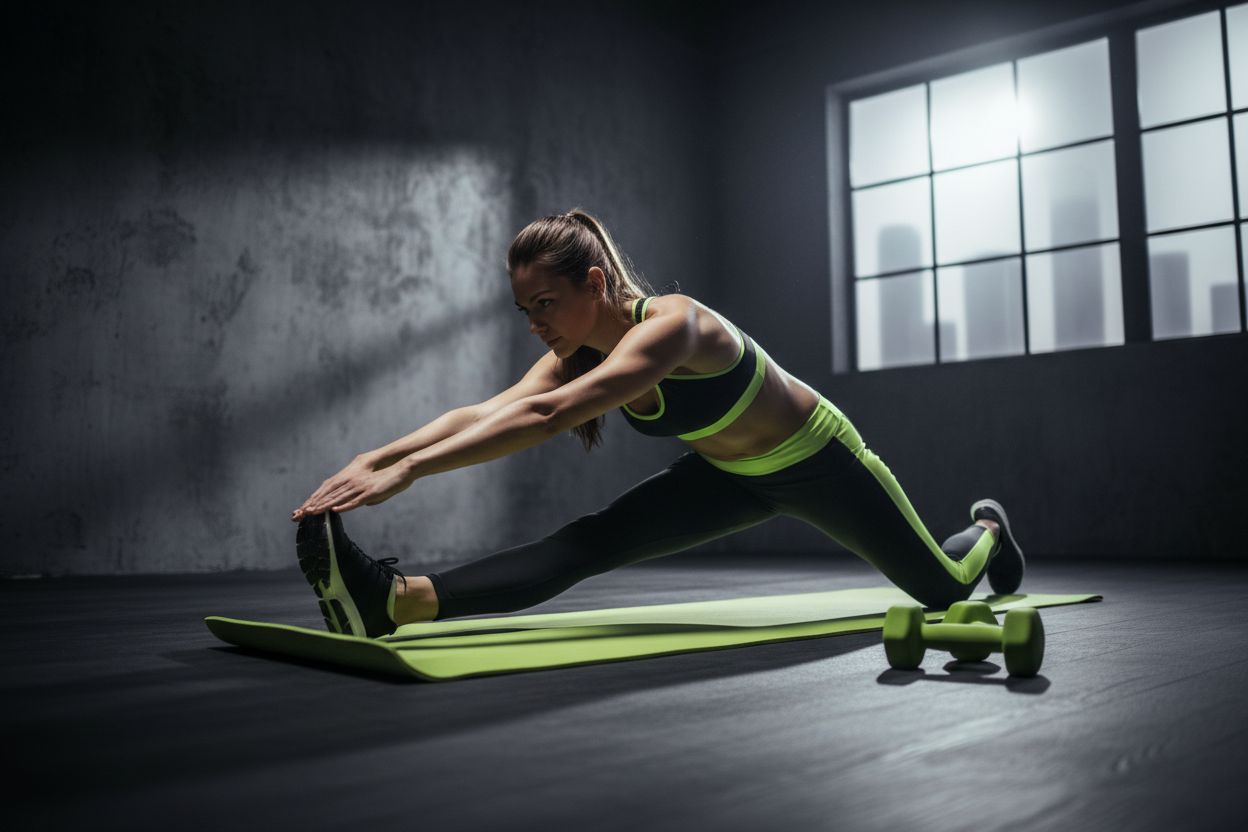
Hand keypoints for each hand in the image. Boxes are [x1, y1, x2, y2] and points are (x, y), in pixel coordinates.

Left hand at [292, 456, 410, 519]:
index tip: (303, 510)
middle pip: (329, 495)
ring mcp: (361, 487)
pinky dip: (344, 505)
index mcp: (351, 480)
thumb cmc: (390, 480)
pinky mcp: (370, 492)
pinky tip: (335, 510)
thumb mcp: (374, 490)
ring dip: (324, 506)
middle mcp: (352, 482)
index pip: (328, 492)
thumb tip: (362, 503)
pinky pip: (355, 500)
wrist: (404, 469)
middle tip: (299, 514)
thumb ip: (366, 496)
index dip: (315, 501)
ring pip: (338, 498)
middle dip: (313, 505)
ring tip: (311, 513)